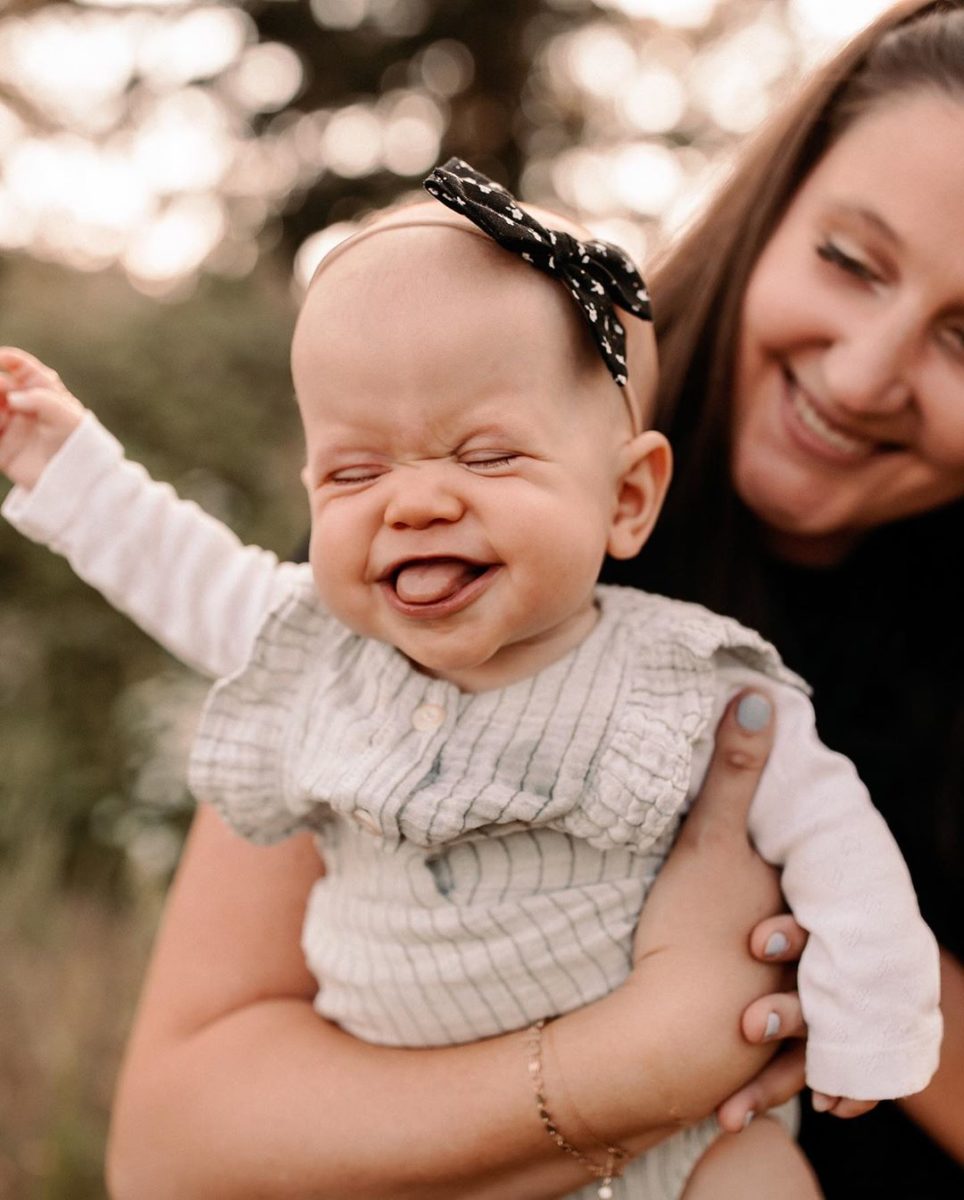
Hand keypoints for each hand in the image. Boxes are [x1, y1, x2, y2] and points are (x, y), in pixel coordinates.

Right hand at [0, 347, 84, 488]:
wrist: (78, 480)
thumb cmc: (79, 443)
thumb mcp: (66, 416)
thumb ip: (41, 400)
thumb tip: (12, 398)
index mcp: (43, 392)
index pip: (22, 368)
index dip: (8, 359)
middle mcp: (24, 406)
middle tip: (0, 394)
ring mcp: (11, 426)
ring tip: (0, 418)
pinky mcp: (2, 449)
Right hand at [593, 691, 801, 1131]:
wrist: (670, 1034)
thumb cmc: (695, 930)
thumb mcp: (711, 842)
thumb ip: (736, 773)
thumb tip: (759, 699)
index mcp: (804, 908)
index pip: (827, 890)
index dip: (817, 875)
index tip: (780, 874)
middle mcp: (812, 965)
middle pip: (827, 955)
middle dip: (807, 954)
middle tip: (769, 939)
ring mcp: (794, 1019)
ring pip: (811, 1020)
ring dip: (792, 1025)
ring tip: (760, 1018)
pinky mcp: (764, 1063)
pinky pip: (780, 1067)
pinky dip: (768, 1074)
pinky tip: (749, 1077)